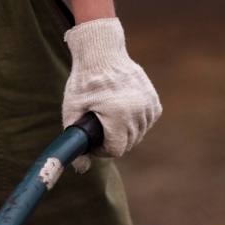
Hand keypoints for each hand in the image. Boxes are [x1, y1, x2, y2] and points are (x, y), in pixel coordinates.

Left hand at [62, 18, 160, 171]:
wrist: (101, 54)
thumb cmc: (83, 82)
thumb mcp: (71, 111)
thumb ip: (75, 141)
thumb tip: (80, 170)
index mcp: (119, 116)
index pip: (116, 150)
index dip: (101, 150)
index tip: (93, 140)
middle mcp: (138, 111)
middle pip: (128, 144)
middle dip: (112, 141)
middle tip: (98, 128)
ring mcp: (149, 105)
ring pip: (138, 134)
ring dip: (124, 132)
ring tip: (108, 118)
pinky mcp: (154, 101)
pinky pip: (146, 122)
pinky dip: (135, 122)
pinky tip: (122, 112)